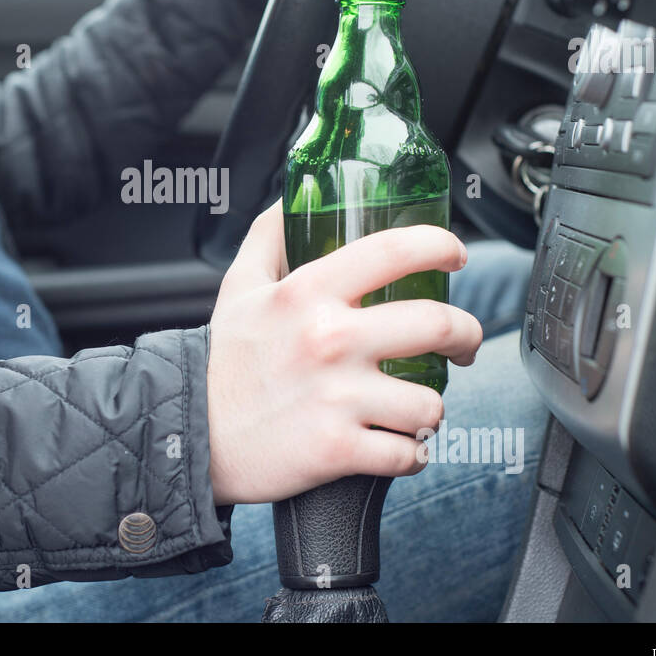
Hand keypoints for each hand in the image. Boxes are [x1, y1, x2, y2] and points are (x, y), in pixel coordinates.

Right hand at [206, 200, 481, 504]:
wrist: (188, 434)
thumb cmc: (220, 361)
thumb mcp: (238, 286)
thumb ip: (268, 237)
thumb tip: (290, 201)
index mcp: (308, 292)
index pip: (396, 250)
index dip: (441, 247)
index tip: (454, 257)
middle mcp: (329, 339)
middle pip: (439, 326)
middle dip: (466, 337)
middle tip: (462, 345)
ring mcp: (337, 397)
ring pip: (431, 402)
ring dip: (431, 408)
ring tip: (415, 408)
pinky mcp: (338, 449)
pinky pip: (408, 454)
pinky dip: (410, 454)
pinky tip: (398, 445)